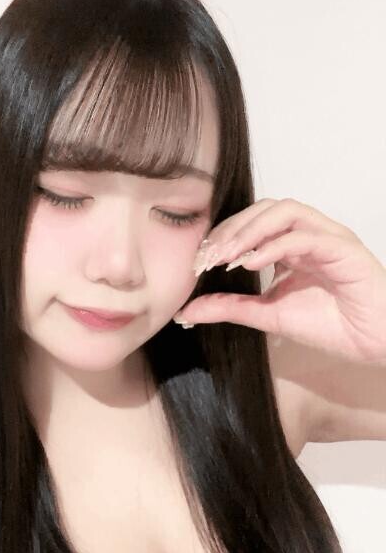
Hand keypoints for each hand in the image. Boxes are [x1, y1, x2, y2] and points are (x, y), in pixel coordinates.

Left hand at [173, 198, 385, 364]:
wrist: (369, 343)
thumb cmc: (329, 325)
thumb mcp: (266, 315)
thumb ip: (228, 307)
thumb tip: (186, 311)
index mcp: (291, 245)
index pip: (252, 223)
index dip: (223, 236)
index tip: (199, 261)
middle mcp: (309, 235)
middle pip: (265, 209)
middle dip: (232, 229)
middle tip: (207, 256)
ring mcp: (328, 237)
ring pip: (286, 212)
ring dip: (250, 230)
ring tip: (225, 256)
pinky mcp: (343, 248)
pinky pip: (305, 236)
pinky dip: (274, 246)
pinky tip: (249, 263)